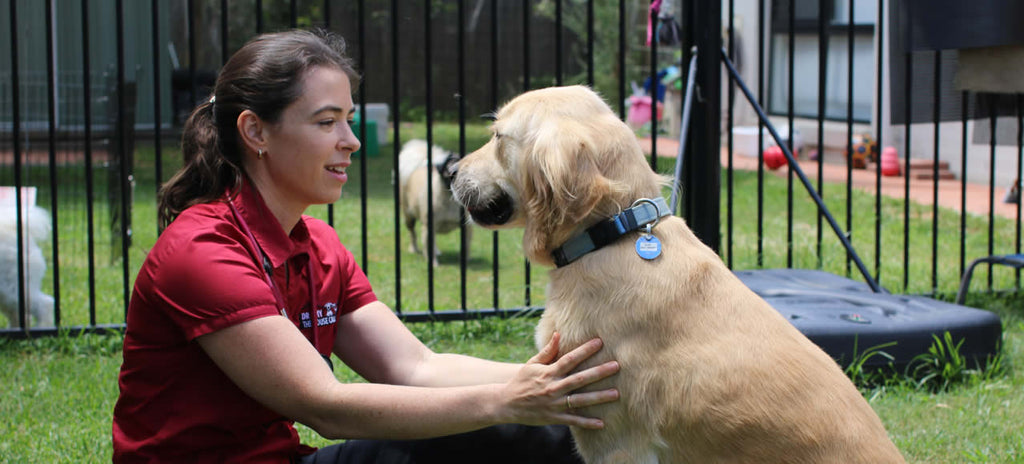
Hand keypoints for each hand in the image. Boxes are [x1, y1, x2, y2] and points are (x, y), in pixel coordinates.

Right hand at [498, 333, 619, 428]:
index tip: (600, 342)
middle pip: (580, 378)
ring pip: (580, 400)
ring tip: (616, 394)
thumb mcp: (532, 364)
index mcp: (548, 372)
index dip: (584, 350)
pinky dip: (587, 423)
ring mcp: (554, 404)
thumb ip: (547, 351)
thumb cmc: (521, 381)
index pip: (570, 359)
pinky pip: (573, 421)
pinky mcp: (554, 418)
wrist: (506, 404)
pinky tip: (602, 423)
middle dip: (599, 372)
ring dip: (599, 397)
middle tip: (617, 366)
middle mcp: (553, 387)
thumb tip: (559, 334)